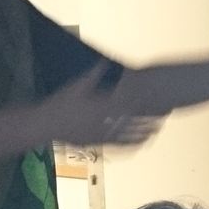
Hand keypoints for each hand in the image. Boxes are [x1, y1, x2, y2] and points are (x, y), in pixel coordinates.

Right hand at [42, 61, 163, 146]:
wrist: (46, 125)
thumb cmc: (60, 103)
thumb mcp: (77, 85)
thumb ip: (94, 75)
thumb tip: (106, 62)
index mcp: (100, 105)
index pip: (127, 104)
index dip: (142, 103)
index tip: (154, 101)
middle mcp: (103, 122)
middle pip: (130, 121)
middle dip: (147, 119)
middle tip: (162, 117)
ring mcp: (100, 134)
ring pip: (126, 135)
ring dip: (142, 133)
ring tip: (155, 131)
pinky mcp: (96, 143)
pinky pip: (116, 146)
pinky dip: (129, 145)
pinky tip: (138, 145)